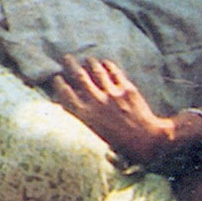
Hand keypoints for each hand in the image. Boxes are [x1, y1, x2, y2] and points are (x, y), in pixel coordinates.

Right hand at [50, 54, 175, 165]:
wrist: (144, 139)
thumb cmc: (118, 142)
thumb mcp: (94, 133)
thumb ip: (85, 118)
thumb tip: (75, 105)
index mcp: (85, 115)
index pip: (66, 95)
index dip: (59, 85)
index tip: (56, 77)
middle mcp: (96, 102)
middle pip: (79, 78)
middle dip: (71, 65)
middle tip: (67, 57)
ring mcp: (112, 93)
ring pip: (97, 72)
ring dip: (91, 63)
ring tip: (87, 58)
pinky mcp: (126, 89)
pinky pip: (115, 73)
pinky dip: (109, 66)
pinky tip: (105, 62)